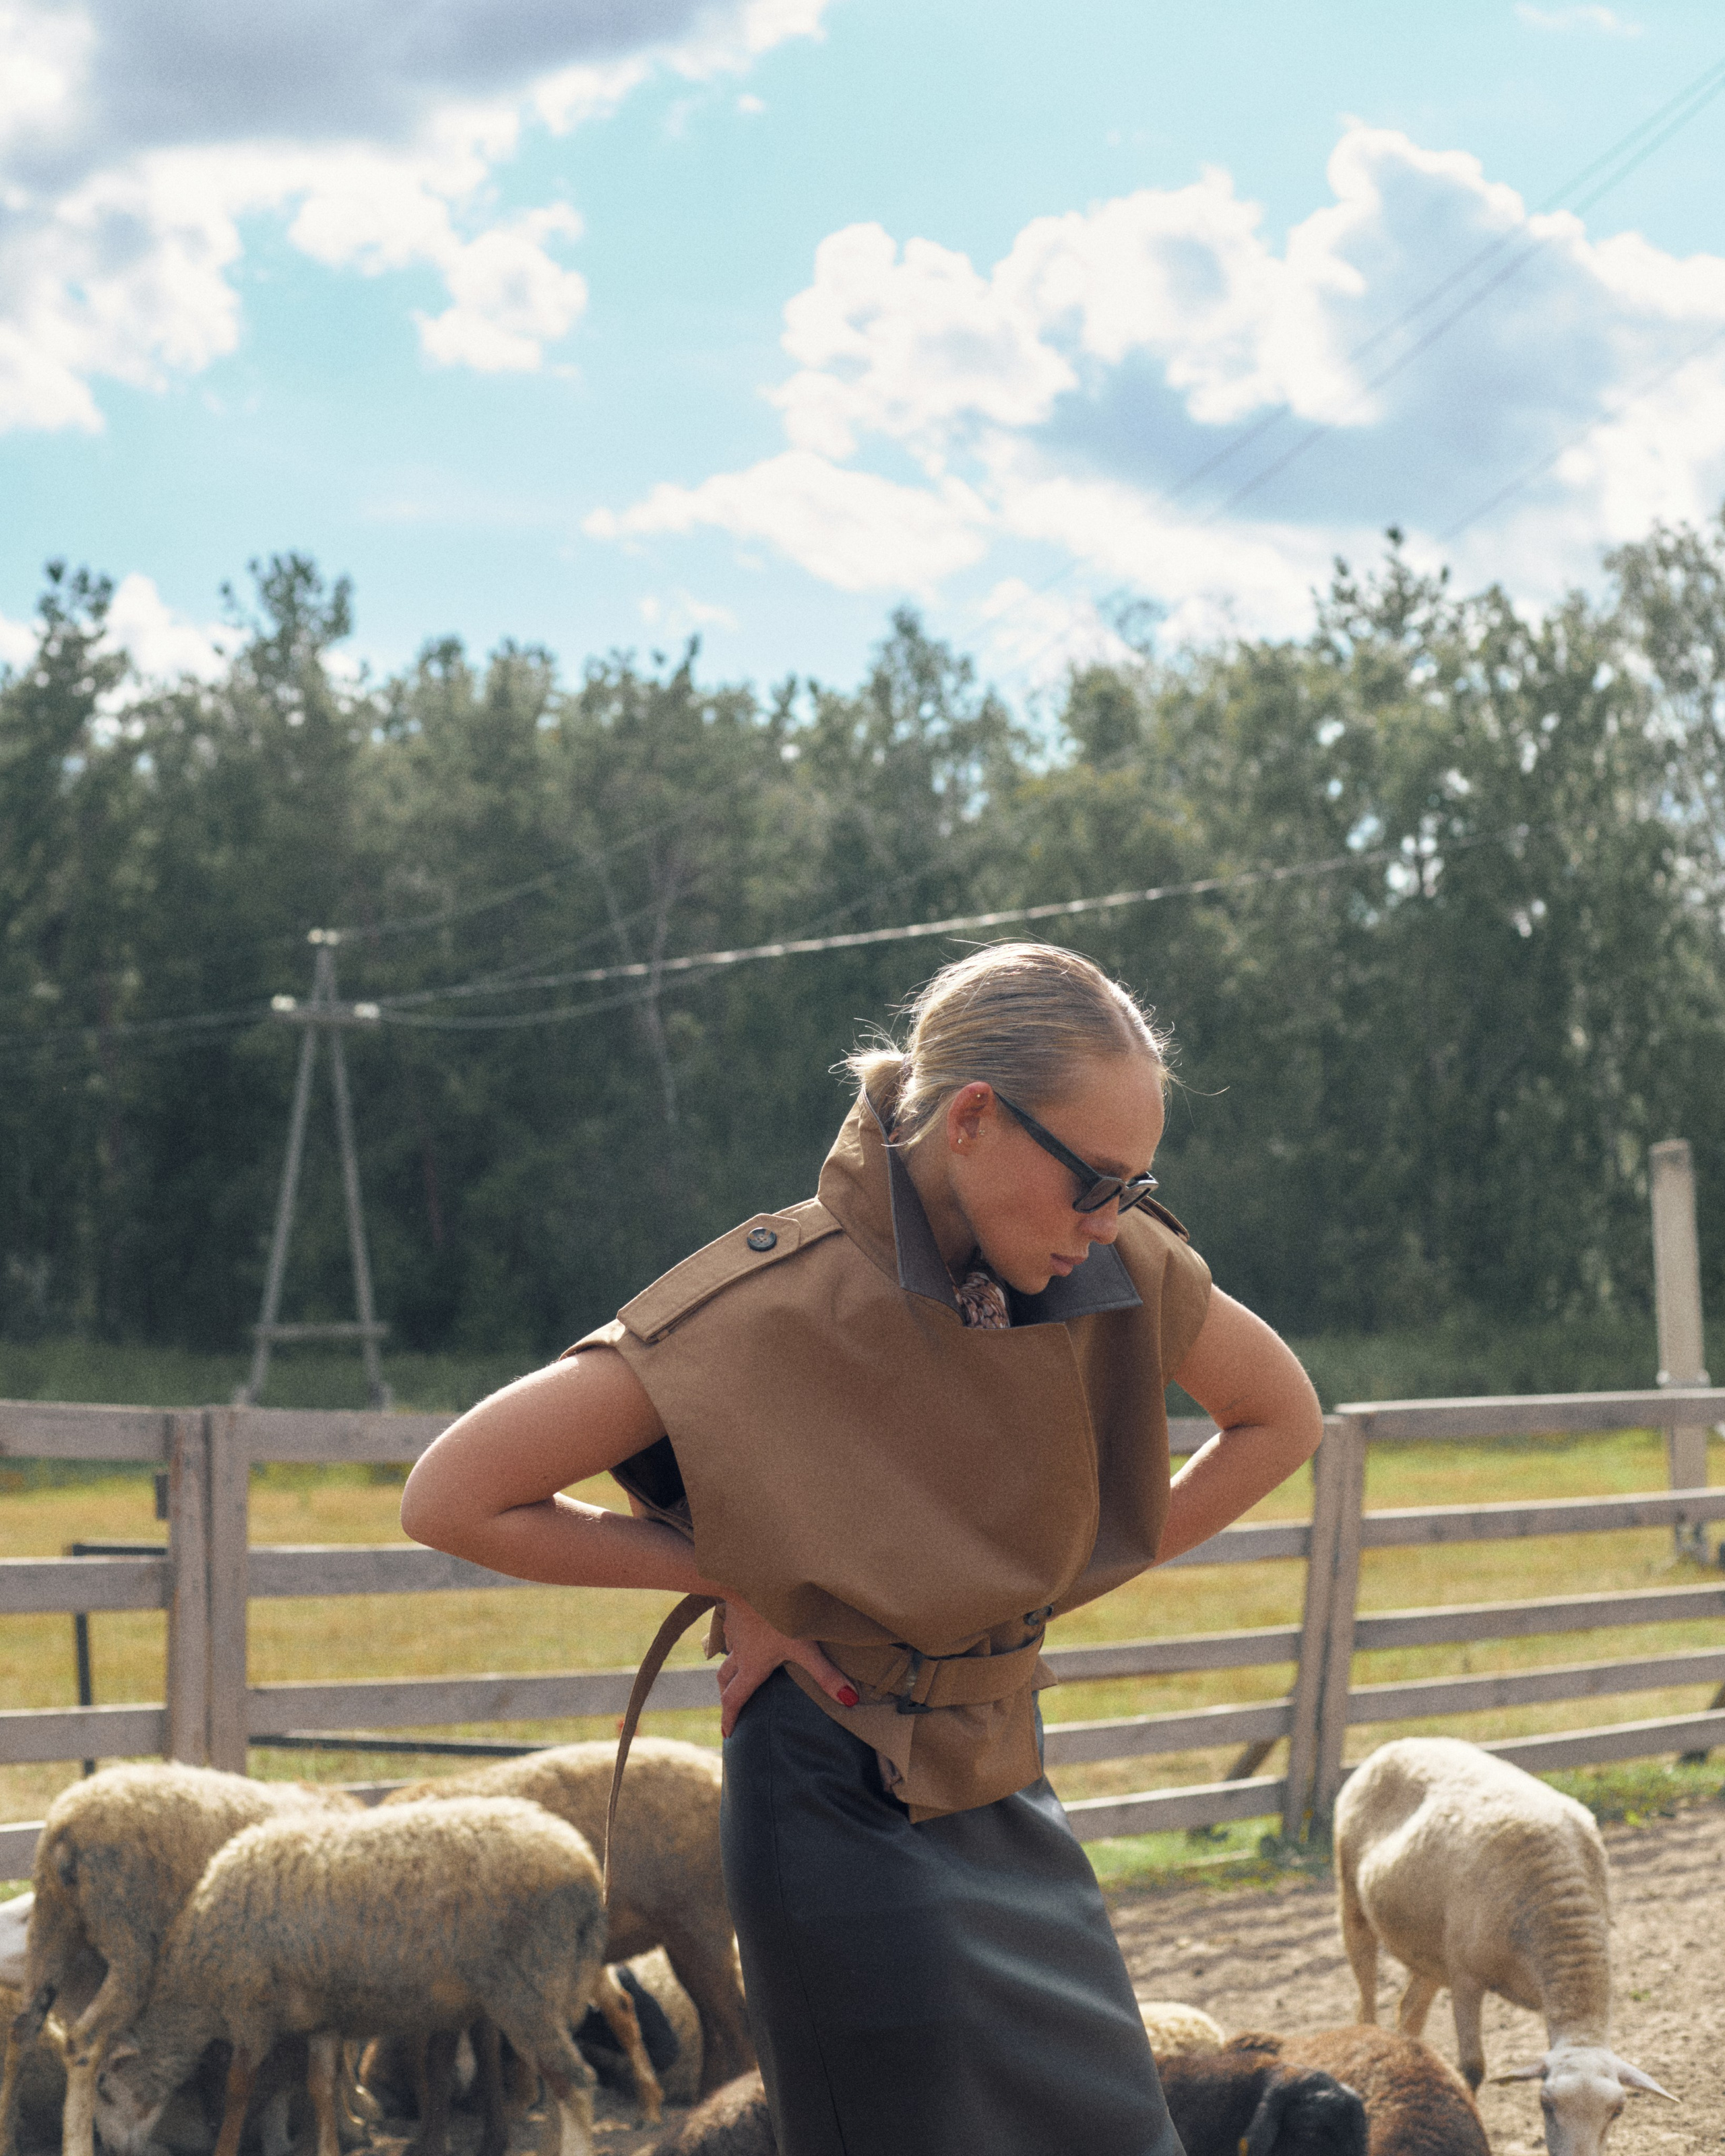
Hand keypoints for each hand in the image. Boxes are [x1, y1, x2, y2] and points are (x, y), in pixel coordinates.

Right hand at [714, 1594, 858, 1736]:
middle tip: (730, 1707)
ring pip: (727, 1655)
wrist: (755, 1575)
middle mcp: (739, 1651)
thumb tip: (849, 1700)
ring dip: (730, 1667)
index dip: (730, 1718)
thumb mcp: (805, 1646)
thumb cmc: (779, 1614)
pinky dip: (736, 1641)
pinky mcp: (736, 1611)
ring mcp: (735, 1630)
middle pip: (724, 1680)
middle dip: (726, 1696)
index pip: (735, 1698)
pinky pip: (732, 1632)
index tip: (727, 1734)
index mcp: (751, 1665)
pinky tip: (746, 1633)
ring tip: (738, 1672)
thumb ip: (826, 1674)